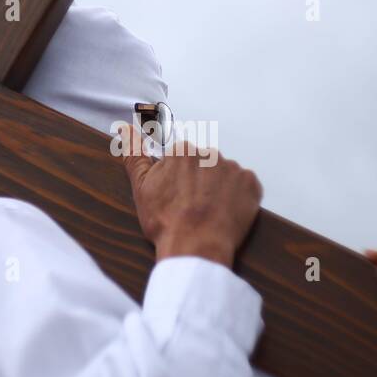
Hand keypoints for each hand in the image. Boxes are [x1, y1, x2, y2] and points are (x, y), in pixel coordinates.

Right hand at [120, 124, 261, 266]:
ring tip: (209, 213)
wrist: (195, 248)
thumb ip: (134, 153)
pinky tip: (225, 213)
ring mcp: (233, 169)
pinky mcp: (251, 185)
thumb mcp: (141, 187)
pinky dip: (238, 198)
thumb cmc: (167, 222)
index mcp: (183, 151)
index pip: (182, 160)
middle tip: (192, 207)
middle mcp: (210, 154)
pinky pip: (245, 187)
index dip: (179, 181)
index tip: (177, 197)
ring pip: (224, 176)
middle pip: (205, 165)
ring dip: (219, 190)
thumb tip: (125, 129)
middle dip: (200, 183)